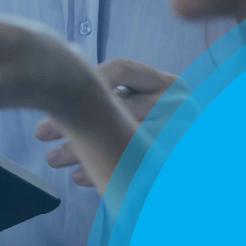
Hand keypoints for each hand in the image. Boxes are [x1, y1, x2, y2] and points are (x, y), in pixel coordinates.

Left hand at [36, 58, 175, 185]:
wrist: (204, 154)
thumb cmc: (164, 124)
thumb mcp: (151, 103)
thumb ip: (119, 92)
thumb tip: (65, 77)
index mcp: (169, 85)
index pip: (122, 70)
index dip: (83, 81)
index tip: (54, 94)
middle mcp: (178, 107)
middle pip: (114, 107)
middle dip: (73, 120)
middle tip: (41, 131)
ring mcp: (180, 136)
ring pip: (118, 140)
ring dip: (80, 151)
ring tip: (52, 158)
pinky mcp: (174, 165)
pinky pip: (130, 168)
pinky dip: (101, 173)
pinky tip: (78, 175)